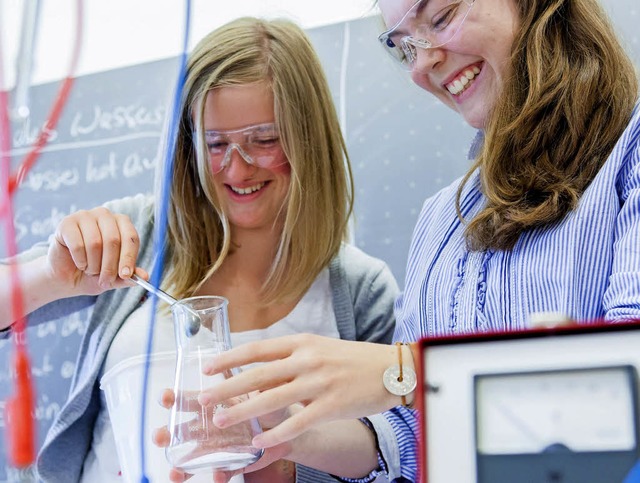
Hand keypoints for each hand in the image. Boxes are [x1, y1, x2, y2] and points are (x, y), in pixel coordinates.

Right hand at [46, 206, 146, 294]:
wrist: (65, 277)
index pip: (131, 237)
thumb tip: (145, 276)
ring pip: (95, 243)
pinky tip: (79, 263)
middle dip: (110, 266)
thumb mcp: (113, 278)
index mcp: (121, 224)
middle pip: (113, 240)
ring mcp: (85, 216)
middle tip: (105, 280)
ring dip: (93, 265)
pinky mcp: (67, 223)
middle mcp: (105, 215)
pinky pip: (78, 244)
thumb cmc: (93, 273)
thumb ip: (128, 276)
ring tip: (90, 270)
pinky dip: (80, 260)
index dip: (129, 257)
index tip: (125, 275)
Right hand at [153, 389, 284, 482]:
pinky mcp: (231, 464)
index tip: (165, 397)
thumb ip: (256, 385)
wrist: (285, 428)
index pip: (187, 399)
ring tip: (174, 474)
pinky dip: (219, 475)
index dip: (174, 398)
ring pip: (191, 459)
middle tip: (159, 437)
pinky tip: (218, 476)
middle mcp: (208, 427)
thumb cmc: (268, 403)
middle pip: (180, 431)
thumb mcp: (263, 389)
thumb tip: (255, 379)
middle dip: (166, 434)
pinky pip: (221, 472)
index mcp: (212, 403)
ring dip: (180, 466)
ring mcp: (217, 448)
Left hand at [198, 334, 401, 448]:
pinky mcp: (333, 404)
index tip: (208, 367)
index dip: (230, 358)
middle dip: (226, 388)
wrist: (391, 369)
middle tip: (202, 400)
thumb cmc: (352, 360)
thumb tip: (260, 372)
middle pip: (258, 374)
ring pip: (272, 398)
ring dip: (243, 412)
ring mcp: (320, 382)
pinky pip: (298, 422)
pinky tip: (259, 441)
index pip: (258, 349)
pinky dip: (276, 433)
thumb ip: (292, 359)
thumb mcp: (320, 349)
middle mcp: (308, 359)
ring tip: (220, 423)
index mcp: (303, 342)